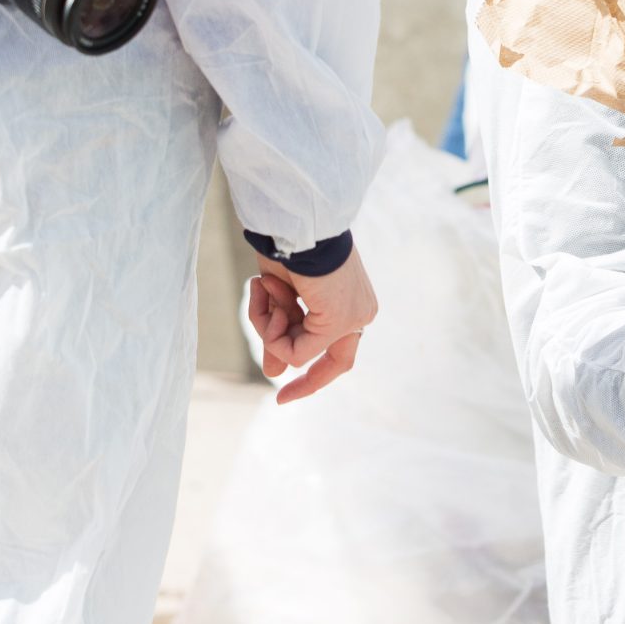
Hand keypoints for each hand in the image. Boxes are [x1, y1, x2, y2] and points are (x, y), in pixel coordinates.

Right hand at [248, 250, 377, 404]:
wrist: (297, 223)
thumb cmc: (290, 247)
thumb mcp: (281, 298)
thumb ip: (282, 335)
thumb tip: (274, 373)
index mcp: (352, 302)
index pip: (340, 351)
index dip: (314, 376)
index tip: (284, 396)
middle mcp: (360, 312)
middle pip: (335, 363)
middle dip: (305, 380)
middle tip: (282, 400)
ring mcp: (353, 318)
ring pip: (300, 354)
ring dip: (268, 326)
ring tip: (264, 289)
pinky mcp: (339, 322)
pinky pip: (294, 351)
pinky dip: (270, 330)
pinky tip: (268, 293)